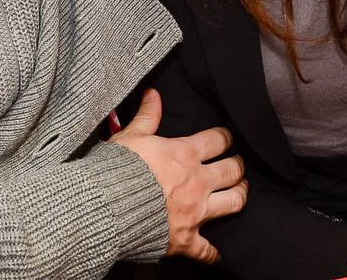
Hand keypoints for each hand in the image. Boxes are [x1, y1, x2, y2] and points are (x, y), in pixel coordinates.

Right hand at [110, 89, 247, 262]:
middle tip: (238, 165)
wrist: (107, 208)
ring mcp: (195, 212)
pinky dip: (212, 252)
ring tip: (240, 193)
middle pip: (232, 170)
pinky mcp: (186, 239)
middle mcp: (197, 181)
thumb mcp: (130, 138)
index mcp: (184, 154)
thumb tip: (153, 94)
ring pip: (233, 203)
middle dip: (238, 166)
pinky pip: (206, 249)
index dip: (225, 138)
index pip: (217, 140)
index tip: (227, 139)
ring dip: (239, 196)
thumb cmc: (115, 171)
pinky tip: (217, 253)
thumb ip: (146, 117)